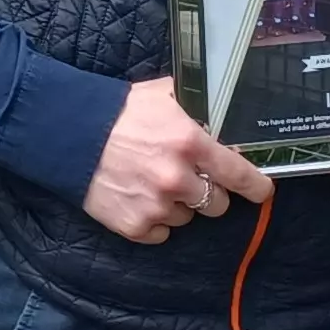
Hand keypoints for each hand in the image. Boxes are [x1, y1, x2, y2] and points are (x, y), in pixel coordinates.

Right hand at [82, 78, 272, 243]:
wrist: (68, 134)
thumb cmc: (117, 111)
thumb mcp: (163, 95)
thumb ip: (197, 107)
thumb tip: (223, 118)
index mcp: (190, 143)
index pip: (239, 174)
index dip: (255, 186)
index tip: (261, 191)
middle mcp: (177, 178)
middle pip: (218, 204)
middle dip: (208, 191)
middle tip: (188, 177)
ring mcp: (156, 206)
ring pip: (188, 218)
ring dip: (178, 204)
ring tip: (153, 181)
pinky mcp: (135, 226)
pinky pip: (162, 233)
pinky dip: (154, 220)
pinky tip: (138, 197)